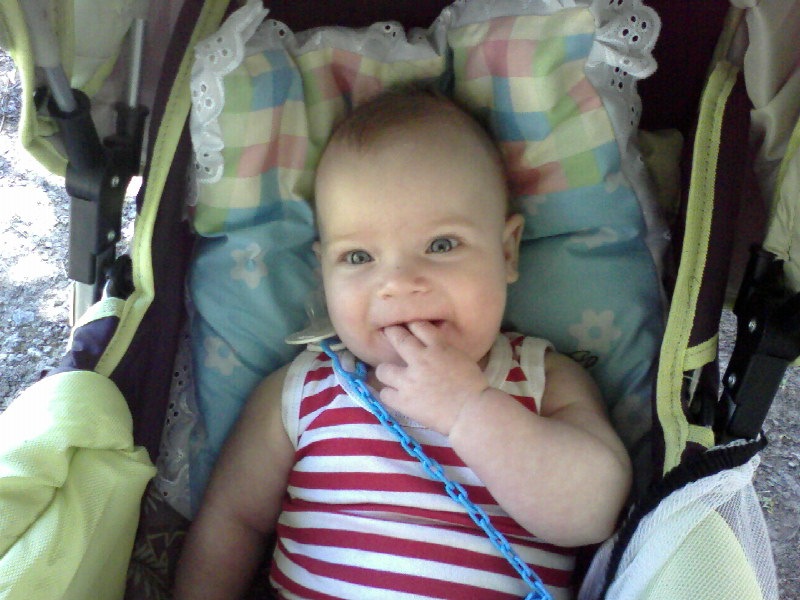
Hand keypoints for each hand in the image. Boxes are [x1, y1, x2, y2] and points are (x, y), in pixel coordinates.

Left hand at [374, 322, 489, 434]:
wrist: (472, 412)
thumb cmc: (474, 386)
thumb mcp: (461, 357)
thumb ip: (443, 350)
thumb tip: (431, 348)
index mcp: (439, 347)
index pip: (418, 325)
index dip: (410, 324)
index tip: (407, 326)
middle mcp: (420, 359)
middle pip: (397, 338)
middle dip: (391, 334)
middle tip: (388, 335)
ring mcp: (409, 381)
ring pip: (383, 369)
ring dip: (387, 371)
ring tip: (391, 376)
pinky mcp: (403, 401)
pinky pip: (385, 394)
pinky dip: (390, 395)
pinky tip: (396, 396)